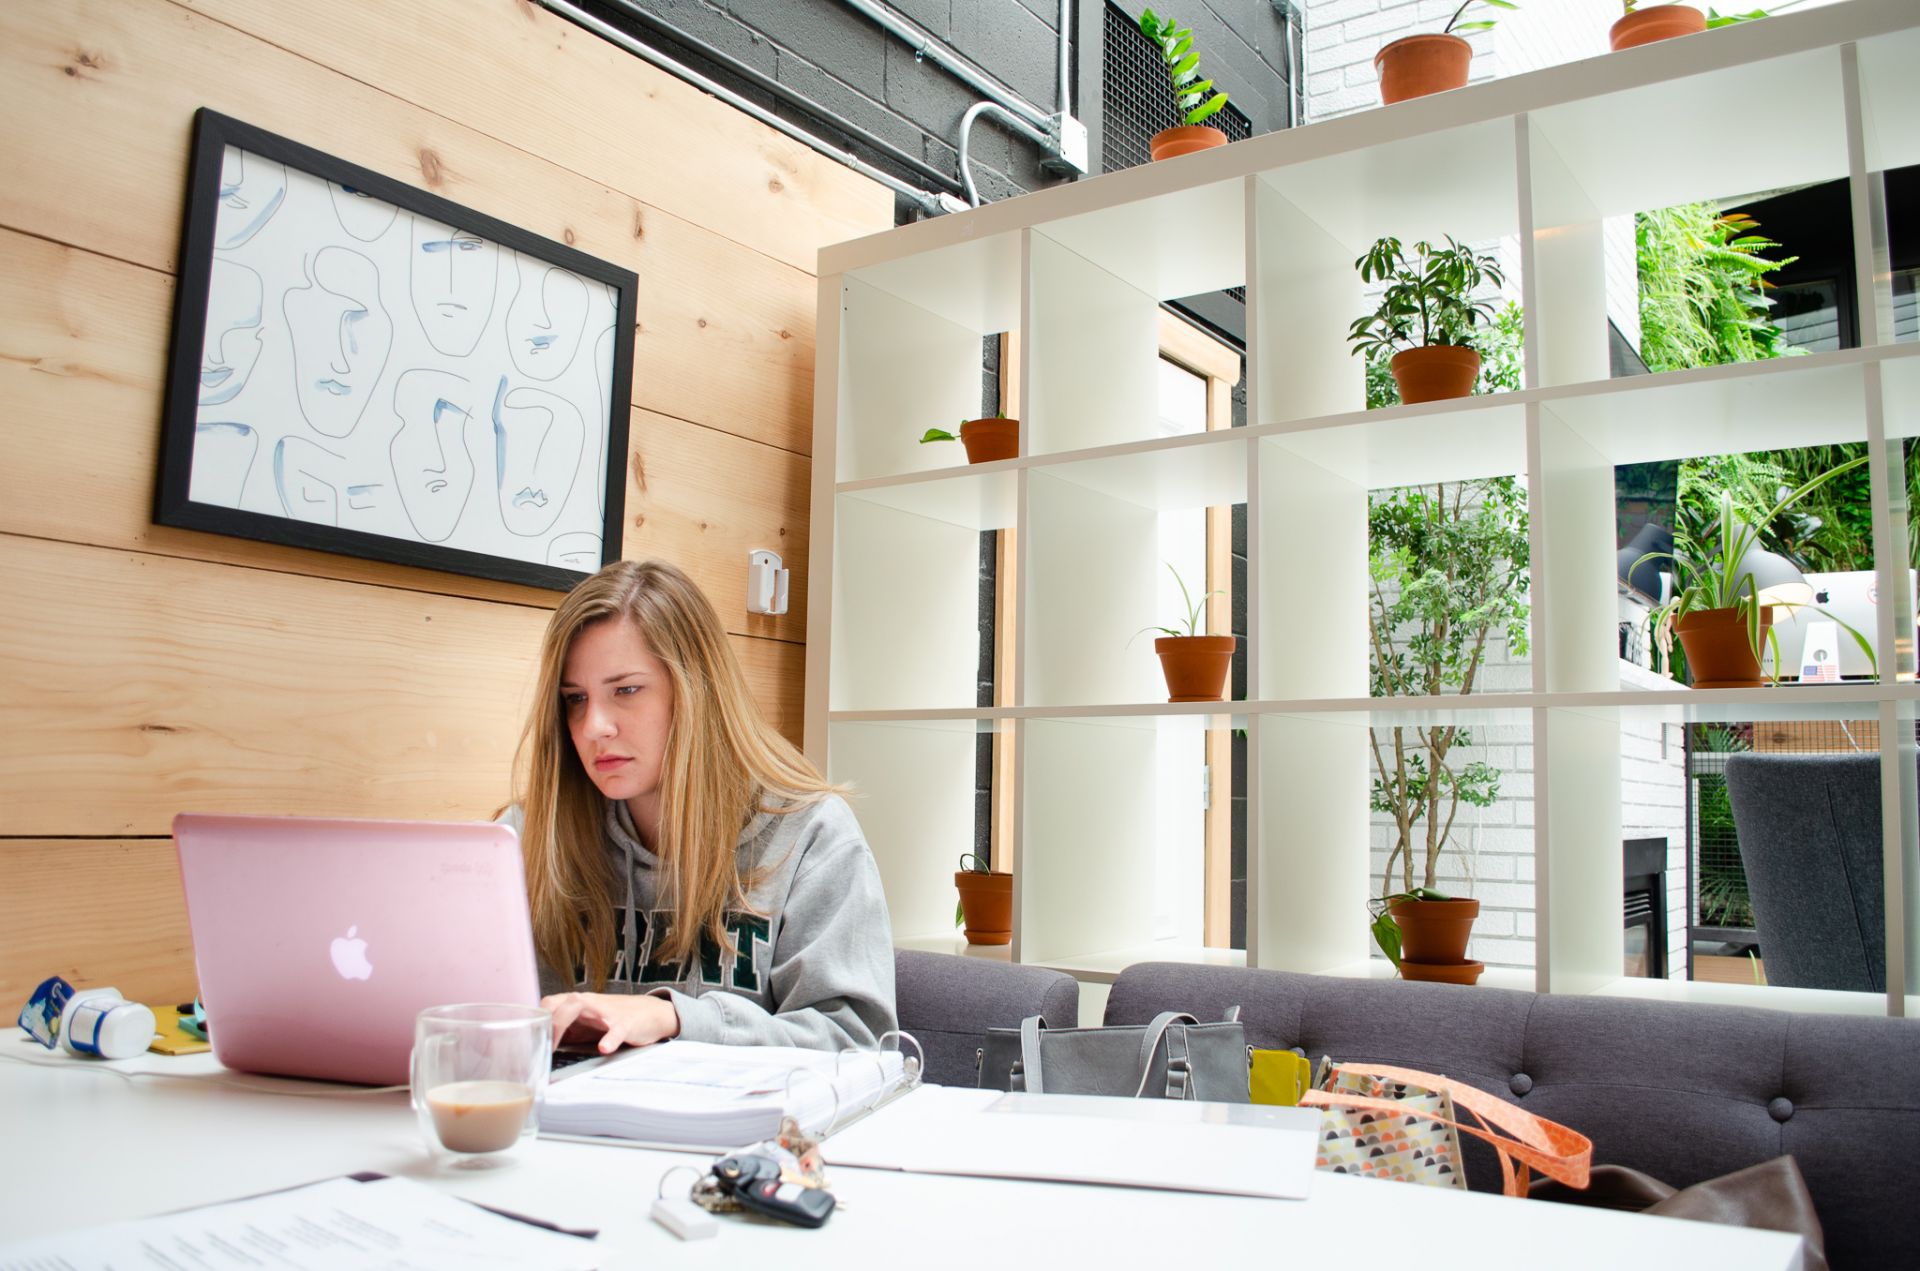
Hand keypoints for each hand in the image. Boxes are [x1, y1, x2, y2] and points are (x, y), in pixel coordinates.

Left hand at [541, 991, 680, 1052]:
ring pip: (580, 1006)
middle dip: (544, 1020)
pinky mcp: (626, 1024)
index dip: (536, 1022)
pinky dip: (609, 1039)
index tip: (530, 1042)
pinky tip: (604, 1048)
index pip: (548, 1004)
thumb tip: (542, 1047)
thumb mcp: (587, 1025)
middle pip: (558, 1002)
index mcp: (578, 1004)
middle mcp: (589, 1004)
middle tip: (539, 1044)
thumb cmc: (616, 1020)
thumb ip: (567, 1032)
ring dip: (563, 1022)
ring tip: (556, 1044)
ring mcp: (607, 1012)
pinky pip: (616, 1029)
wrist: (651, 1014)